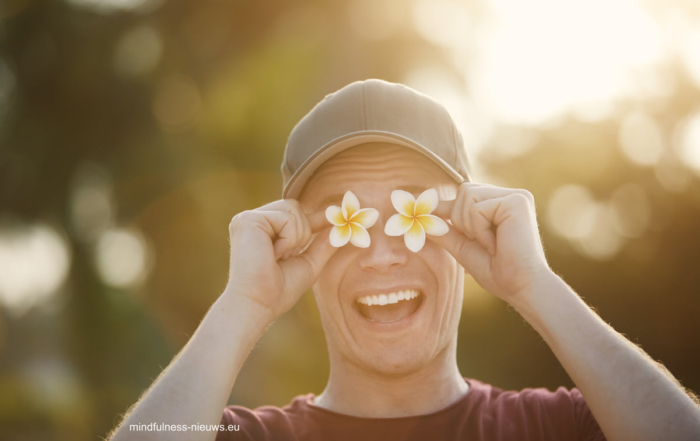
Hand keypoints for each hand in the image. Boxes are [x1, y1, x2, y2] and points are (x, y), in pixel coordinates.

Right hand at [225, 200, 335, 321]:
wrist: (259, 304)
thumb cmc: (278, 291)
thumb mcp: (308, 264)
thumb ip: (323, 245)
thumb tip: (341, 228)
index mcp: (262, 230)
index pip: (293, 214)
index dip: (317, 215)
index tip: (339, 213)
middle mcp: (253, 221)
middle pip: (295, 206)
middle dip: (304, 232)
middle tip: (290, 256)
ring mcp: (248, 218)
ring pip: (293, 209)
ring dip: (297, 237)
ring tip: (280, 257)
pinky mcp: (248, 220)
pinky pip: (287, 218)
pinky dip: (289, 239)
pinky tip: (274, 255)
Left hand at [431, 183, 550, 303]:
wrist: (520, 287)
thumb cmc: (497, 272)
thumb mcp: (463, 248)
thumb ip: (444, 231)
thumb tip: (419, 219)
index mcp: (501, 204)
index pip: (464, 195)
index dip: (441, 204)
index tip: (416, 207)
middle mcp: (510, 196)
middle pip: (463, 191)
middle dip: (461, 220)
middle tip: (480, 243)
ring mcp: (516, 196)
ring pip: (468, 196)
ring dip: (470, 225)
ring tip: (490, 244)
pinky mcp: (517, 201)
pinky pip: (477, 208)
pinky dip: (479, 230)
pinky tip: (497, 244)